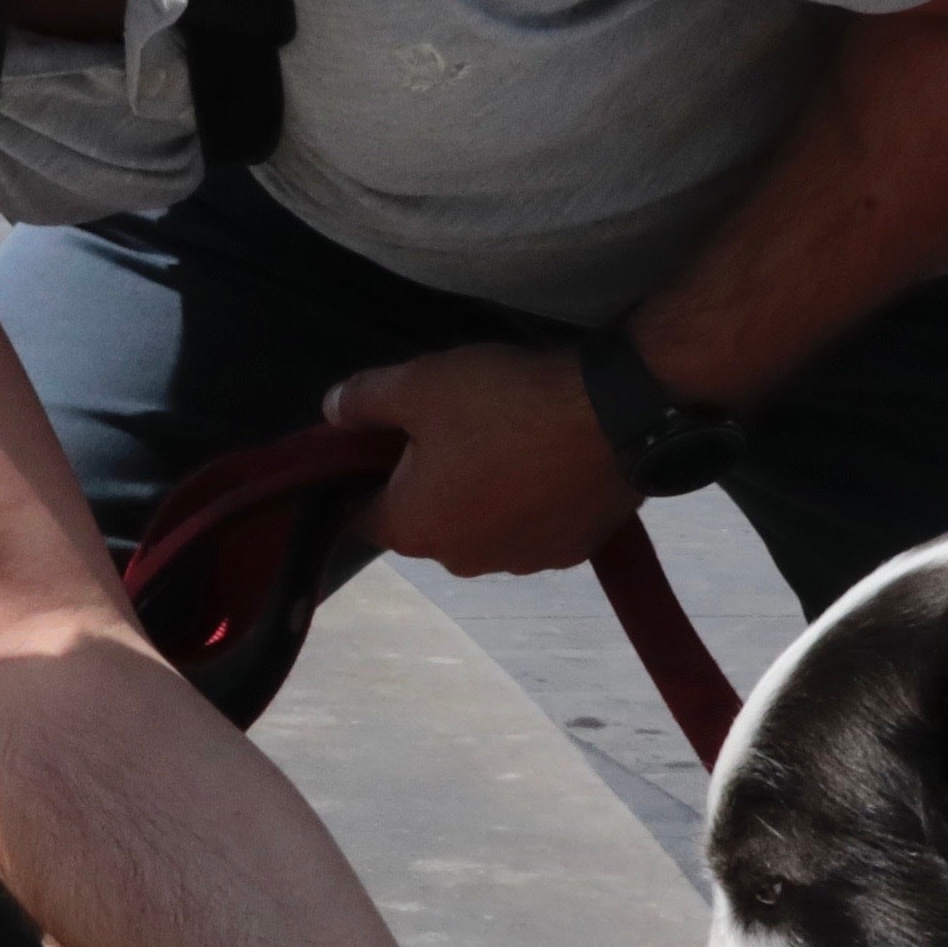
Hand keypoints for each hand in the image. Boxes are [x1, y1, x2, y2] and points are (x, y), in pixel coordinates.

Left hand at [326, 343, 632, 578]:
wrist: (617, 416)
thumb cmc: (506, 401)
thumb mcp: (420, 383)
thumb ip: (363, 400)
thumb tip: (330, 411)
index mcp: (413, 529)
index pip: (361, 515)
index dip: (363, 477)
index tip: (382, 440)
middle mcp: (461, 561)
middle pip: (424, 522)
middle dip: (427, 484)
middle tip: (450, 426)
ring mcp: (520, 563)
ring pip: (481, 528)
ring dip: (482, 497)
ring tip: (507, 440)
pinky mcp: (569, 553)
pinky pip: (531, 528)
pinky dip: (531, 503)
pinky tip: (547, 461)